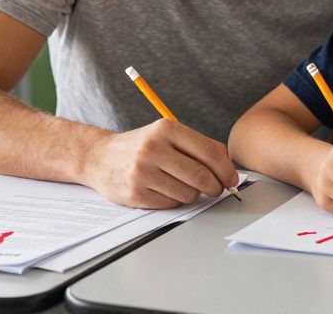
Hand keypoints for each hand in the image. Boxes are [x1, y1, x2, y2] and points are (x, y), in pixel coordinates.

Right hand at [82, 119, 239, 208]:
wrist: (99, 157)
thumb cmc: (141, 146)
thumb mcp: (166, 134)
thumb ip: (198, 146)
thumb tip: (229, 167)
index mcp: (166, 129)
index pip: (209, 151)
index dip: (226, 169)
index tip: (232, 179)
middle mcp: (153, 148)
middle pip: (201, 176)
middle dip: (215, 187)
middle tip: (216, 189)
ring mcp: (142, 172)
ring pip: (188, 194)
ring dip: (194, 194)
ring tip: (184, 186)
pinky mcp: (135, 193)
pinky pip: (171, 204)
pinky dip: (175, 201)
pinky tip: (165, 190)